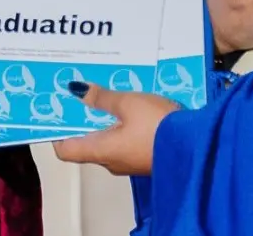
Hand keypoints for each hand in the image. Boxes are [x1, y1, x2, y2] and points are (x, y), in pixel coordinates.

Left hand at [52, 84, 180, 176]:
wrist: (196, 146)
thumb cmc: (156, 125)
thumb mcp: (128, 104)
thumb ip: (102, 97)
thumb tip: (76, 91)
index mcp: (100, 151)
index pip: (65, 150)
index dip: (57, 131)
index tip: (57, 110)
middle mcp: (110, 161)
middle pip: (87, 142)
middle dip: (83, 119)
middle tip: (79, 93)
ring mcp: (129, 161)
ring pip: (108, 139)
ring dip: (105, 119)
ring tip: (104, 92)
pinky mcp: (146, 156)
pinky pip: (126, 139)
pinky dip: (122, 123)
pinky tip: (129, 103)